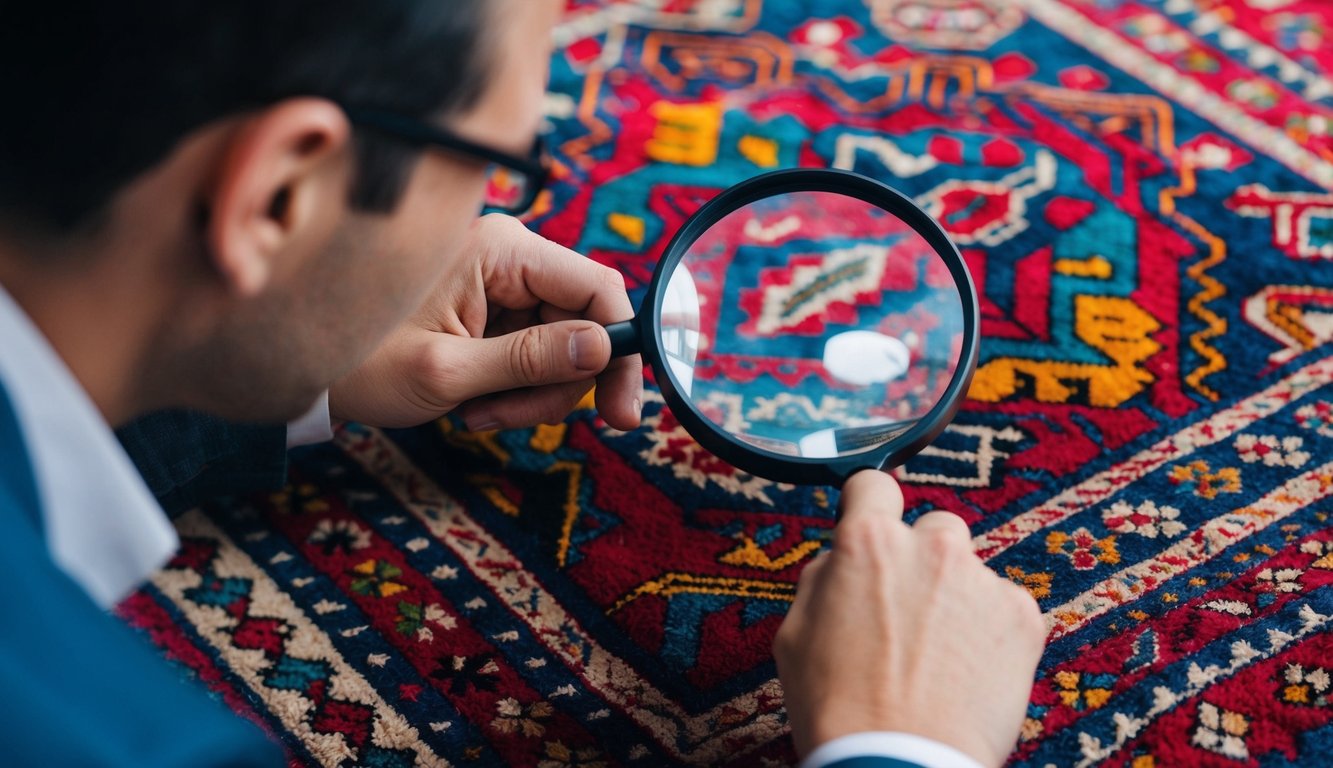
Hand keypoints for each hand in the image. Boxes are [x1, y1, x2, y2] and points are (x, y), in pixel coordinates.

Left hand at [329, 214, 642, 430]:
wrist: (309, 369)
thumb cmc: (361, 362)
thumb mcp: (447, 370)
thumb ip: (528, 360)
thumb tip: (603, 349)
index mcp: (501, 250)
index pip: (598, 289)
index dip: (623, 351)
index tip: (623, 412)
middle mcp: (509, 256)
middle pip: (585, 325)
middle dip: (560, 384)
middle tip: (509, 419)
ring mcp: (503, 284)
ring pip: (564, 348)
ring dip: (532, 394)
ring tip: (477, 412)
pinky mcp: (496, 311)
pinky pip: (536, 354)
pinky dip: (515, 390)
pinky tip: (473, 403)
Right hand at [773, 472, 1045, 766]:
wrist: (900, 763)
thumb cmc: (840, 708)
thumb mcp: (795, 632)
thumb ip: (823, 578)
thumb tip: (840, 560)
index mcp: (868, 542)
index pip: (872, 486)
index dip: (869, 504)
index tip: (872, 519)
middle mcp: (930, 546)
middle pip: (933, 527)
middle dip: (921, 560)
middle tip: (907, 613)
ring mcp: (982, 580)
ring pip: (971, 572)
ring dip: (957, 599)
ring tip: (938, 657)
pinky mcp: (1023, 617)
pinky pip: (1005, 607)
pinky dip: (990, 633)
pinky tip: (967, 671)